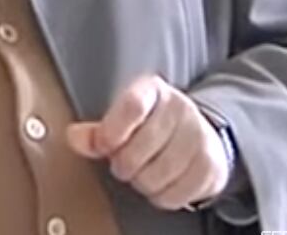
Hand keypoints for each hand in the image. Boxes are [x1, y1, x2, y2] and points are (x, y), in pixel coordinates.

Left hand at [67, 74, 230, 209]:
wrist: (198, 133)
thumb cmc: (151, 125)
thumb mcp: (122, 118)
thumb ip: (96, 131)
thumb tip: (74, 137)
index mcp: (152, 90)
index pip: (132, 105)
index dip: (112, 131)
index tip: (102, 147)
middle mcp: (181, 109)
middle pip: (142, 146)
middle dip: (123, 163)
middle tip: (121, 163)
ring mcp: (200, 137)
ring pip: (158, 175)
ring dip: (141, 182)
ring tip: (140, 172)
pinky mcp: (212, 166)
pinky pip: (177, 194)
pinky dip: (161, 197)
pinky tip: (159, 184)